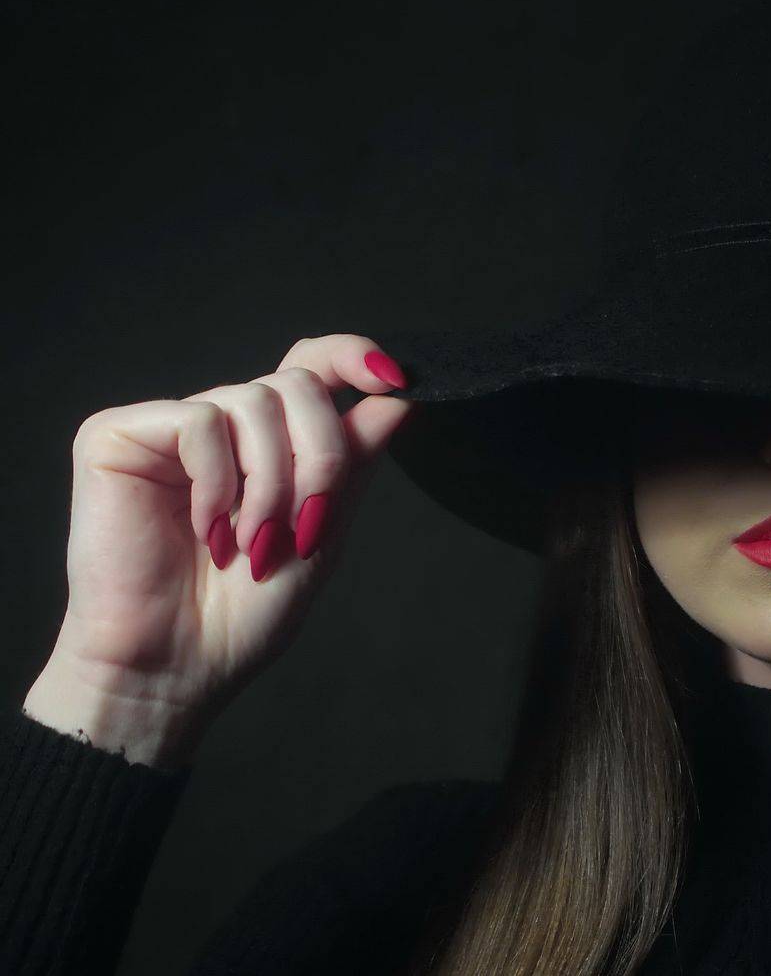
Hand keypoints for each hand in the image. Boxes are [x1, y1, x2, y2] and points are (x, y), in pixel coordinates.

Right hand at [24, 333, 413, 765]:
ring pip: (255, 401)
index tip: (394, 379)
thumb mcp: (324, 529)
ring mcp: (168, 427)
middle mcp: (221, 424)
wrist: (178, 665)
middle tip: (306, 525)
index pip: (312, 367)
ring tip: (253, 543)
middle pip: (297, 385)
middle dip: (321, 457)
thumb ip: (355, 460)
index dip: (352, 357)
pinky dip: (217, 481)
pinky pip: (199, 421)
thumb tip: (401, 395)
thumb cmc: (244, 612)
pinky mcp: (117, 435)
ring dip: (272, 481)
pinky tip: (206, 529)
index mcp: (269, 442)